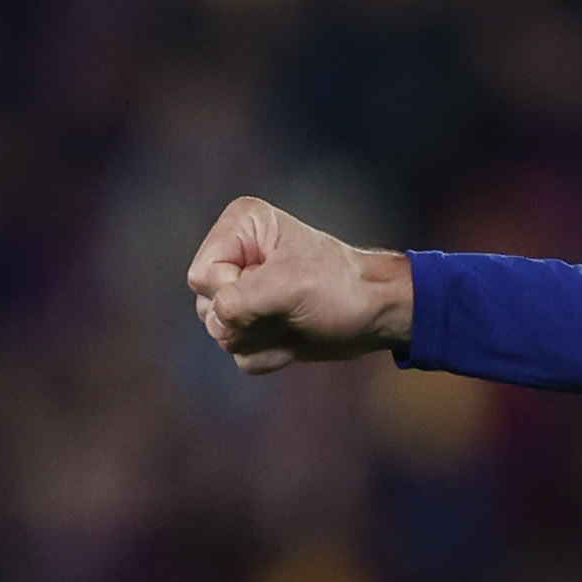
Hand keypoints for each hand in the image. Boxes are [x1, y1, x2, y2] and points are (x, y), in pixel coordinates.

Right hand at [185, 197, 413, 372]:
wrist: (378, 315)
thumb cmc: (342, 287)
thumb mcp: (289, 286)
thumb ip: (238, 301)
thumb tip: (217, 323)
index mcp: (240, 227)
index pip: (202, 276)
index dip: (233, 294)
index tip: (276, 290)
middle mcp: (235, 255)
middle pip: (206, 306)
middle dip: (249, 320)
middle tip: (289, 309)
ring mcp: (242, 291)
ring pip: (221, 332)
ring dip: (261, 338)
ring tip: (295, 321)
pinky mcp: (255, 322)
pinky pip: (239, 352)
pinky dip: (269, 354)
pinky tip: (295, 337)